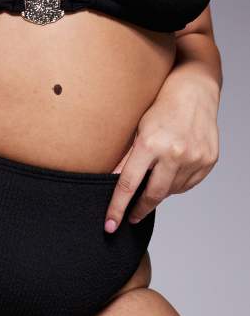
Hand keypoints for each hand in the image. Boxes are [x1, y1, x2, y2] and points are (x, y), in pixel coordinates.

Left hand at [104, 70, 219, 232]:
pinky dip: (176, 184)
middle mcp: (174, 153)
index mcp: (150, 144)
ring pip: (171, 191)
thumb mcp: (137, 130)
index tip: (110, 226)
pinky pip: (187, 185)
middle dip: (139, 209)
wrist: (196, 90)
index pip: (128, 185)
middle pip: (152, 195)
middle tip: (131, 217)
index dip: (117, 208)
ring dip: (159, 192)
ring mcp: (194, 158)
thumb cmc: (160, 108)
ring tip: (156, 176)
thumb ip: (125, 160)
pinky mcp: (208, 161)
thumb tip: (107, 186)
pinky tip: (173, 170)